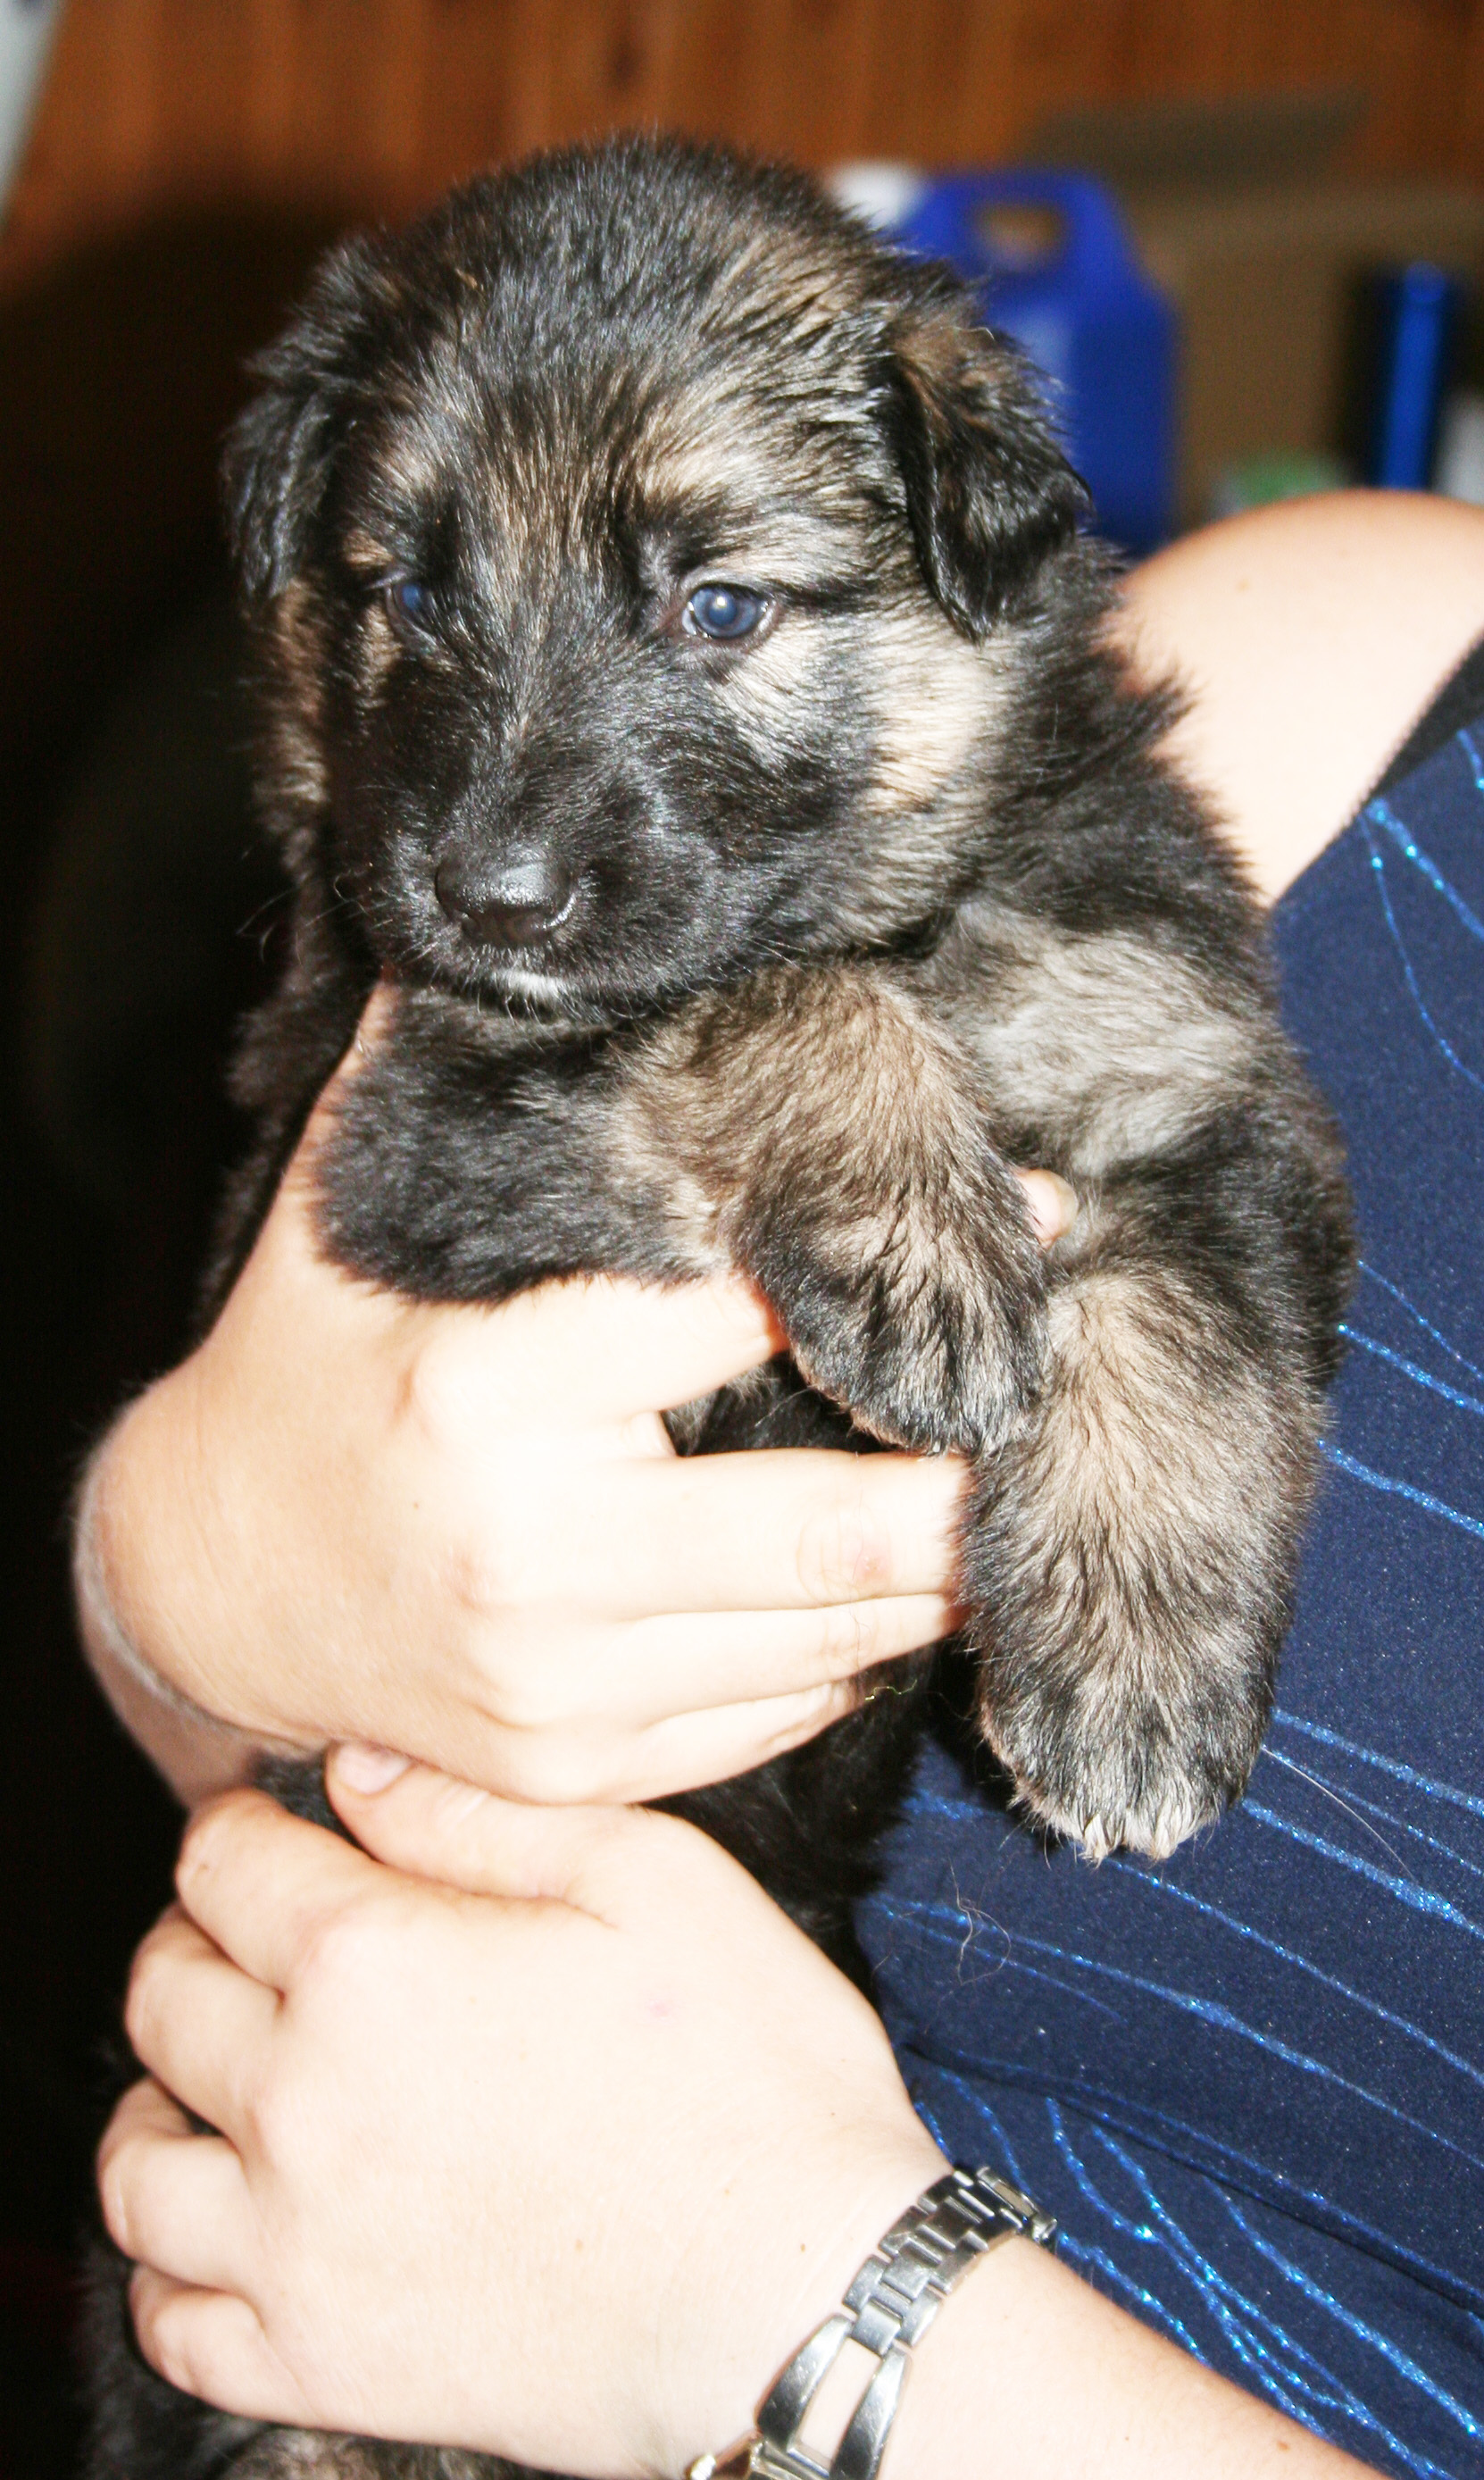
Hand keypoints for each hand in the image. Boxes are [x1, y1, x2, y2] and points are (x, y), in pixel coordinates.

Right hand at [81, 996, 1077, 1806]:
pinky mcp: (580, 1764)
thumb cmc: (308, 1372)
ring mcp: (563, 1683)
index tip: (1051, 1215)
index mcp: (495, 1389)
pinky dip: (857, 1650)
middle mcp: (537, 1551)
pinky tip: (902, 1585)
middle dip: (979, 1473)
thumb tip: (503, 916)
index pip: (747, 1317)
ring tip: (1018, 1485)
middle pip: (840, 1526)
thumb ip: (432, 1072)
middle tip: (1072, 1396)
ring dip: (944, 1565)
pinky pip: (778, 1717)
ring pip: (834, 1636)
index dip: (902, 1262)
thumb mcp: (341, 1214)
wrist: (203, 1590)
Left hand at [100, 1762, 946, 2473]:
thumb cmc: (750, 2085)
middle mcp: (303, 2099)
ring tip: (212, 2081)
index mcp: (371, 1962)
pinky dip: (169, 2271)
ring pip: (136, 2165)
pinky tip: (224, 2233)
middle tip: (251, 1940)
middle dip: (197, 1942)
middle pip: (165, 1995)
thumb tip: (365, 1773)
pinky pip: (172, 2321)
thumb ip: (486, 1811)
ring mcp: (296, 2245)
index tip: (276, 1835)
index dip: (243, 1829)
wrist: (802, 2298)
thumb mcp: (652, 1877)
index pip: (224, 1864)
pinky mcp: (320, 2364)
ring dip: (160, 2100)